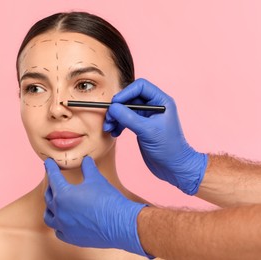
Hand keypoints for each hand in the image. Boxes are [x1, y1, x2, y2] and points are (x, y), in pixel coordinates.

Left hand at [43, 156, 150, 256]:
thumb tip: (86, 159)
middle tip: (54, 180)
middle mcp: (59, 212)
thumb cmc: (108, 200)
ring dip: (50, 207)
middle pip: (49, 196)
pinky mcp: (72, 238)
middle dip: (51, 186)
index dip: (51, 168)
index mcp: (63, 195)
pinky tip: (63, 221)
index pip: (53, 178)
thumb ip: (88, 168)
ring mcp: (64, 227)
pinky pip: (58, 230)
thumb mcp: (96, 179)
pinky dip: (58, 224)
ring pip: (49, 216)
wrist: (121, 224)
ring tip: (54, 202)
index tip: (48, 163)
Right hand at [103, 78, 207, 194]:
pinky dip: (118, 124)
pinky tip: (115, 133)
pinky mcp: (141, 126)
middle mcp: (154, 106)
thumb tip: (113, 108)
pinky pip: (125, 119)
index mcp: (161, 102)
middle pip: (130, 98)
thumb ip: (129, 118)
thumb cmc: (169, 149)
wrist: (174, 168)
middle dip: (117, 108)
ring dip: (115, 117)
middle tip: (109, 119)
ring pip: (126, 109)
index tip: (115, 104)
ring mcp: (147, 116)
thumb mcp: (147, 131)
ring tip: (109, 128)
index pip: (140, 87)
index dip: (126, 93)